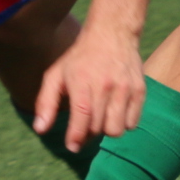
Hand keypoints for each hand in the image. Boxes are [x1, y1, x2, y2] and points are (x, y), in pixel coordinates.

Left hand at [32, 25, 145, 152]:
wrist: (113, 33)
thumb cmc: (80, 59)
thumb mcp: (56, 75)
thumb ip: (46, 103)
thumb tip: (40, 129)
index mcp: (82, 80)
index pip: (82, 115)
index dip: (76, 136)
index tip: (72, 146)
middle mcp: (105, 84)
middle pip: (98, 127)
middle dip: (88, 132)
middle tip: (84, 124)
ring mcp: (125, 88)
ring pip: (116, 129)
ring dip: (106, 129)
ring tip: (100, 117)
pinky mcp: (140, 90)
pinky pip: (132, 123)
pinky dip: (122, 123)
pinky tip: (114, 111)